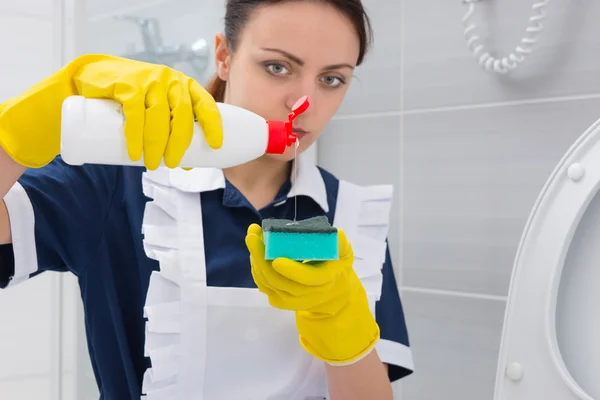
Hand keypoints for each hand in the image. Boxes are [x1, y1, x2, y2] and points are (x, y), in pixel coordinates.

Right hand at [0, 54, 222, 168]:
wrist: (97, 76)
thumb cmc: (136, 97)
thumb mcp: (160, 105)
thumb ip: (173, 126)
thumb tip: (188, 164)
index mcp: (185, 86)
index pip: (205, 104)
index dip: (213, 124)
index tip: (215, 145)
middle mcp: (170, 80)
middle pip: (182, 115)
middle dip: (179, 143)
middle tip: (173, 164)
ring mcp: (149, 80)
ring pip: (159, 116)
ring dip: (156, 144)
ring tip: (152, 165)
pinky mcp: (126, 85)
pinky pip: (135, 112)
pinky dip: (135, 135)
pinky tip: (134, 152)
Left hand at [245, 223, 379, 364]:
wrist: (332, 295)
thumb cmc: (336, 267)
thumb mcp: (344, 254)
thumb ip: (339, 243)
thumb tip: (334, 233)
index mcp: (324, 281)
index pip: (307, 278)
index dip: (292, 270)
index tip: (277, 259)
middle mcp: (306, 295)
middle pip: (279, 281)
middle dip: (262, 259)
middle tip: (252, 237)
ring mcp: (290, 300)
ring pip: (268, 283)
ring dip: (256, 260)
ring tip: (253, 237)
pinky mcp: (279, 300)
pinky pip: (264, 285)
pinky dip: (256, 268)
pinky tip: (254, 251)